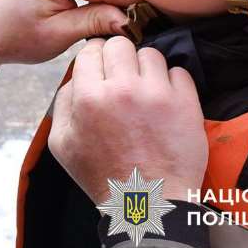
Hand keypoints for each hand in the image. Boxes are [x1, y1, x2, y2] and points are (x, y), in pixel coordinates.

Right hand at [48, 37, 207, 203]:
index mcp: (89, 97)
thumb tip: (75, 77)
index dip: (94, 57)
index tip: (101, 67)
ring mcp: (157, 94)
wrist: (147, 203)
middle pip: (120, 43)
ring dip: (146, 68)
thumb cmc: (102, 175)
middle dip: (119, 56)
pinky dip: (172, 82)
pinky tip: (164, 102)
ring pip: (151, 53)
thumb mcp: (61, 144)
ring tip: (145, 91)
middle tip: (122, 76)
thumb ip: (62, 103)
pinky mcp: (185, 103)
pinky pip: (179, 71)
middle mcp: (122, 89)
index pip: (91, 49)